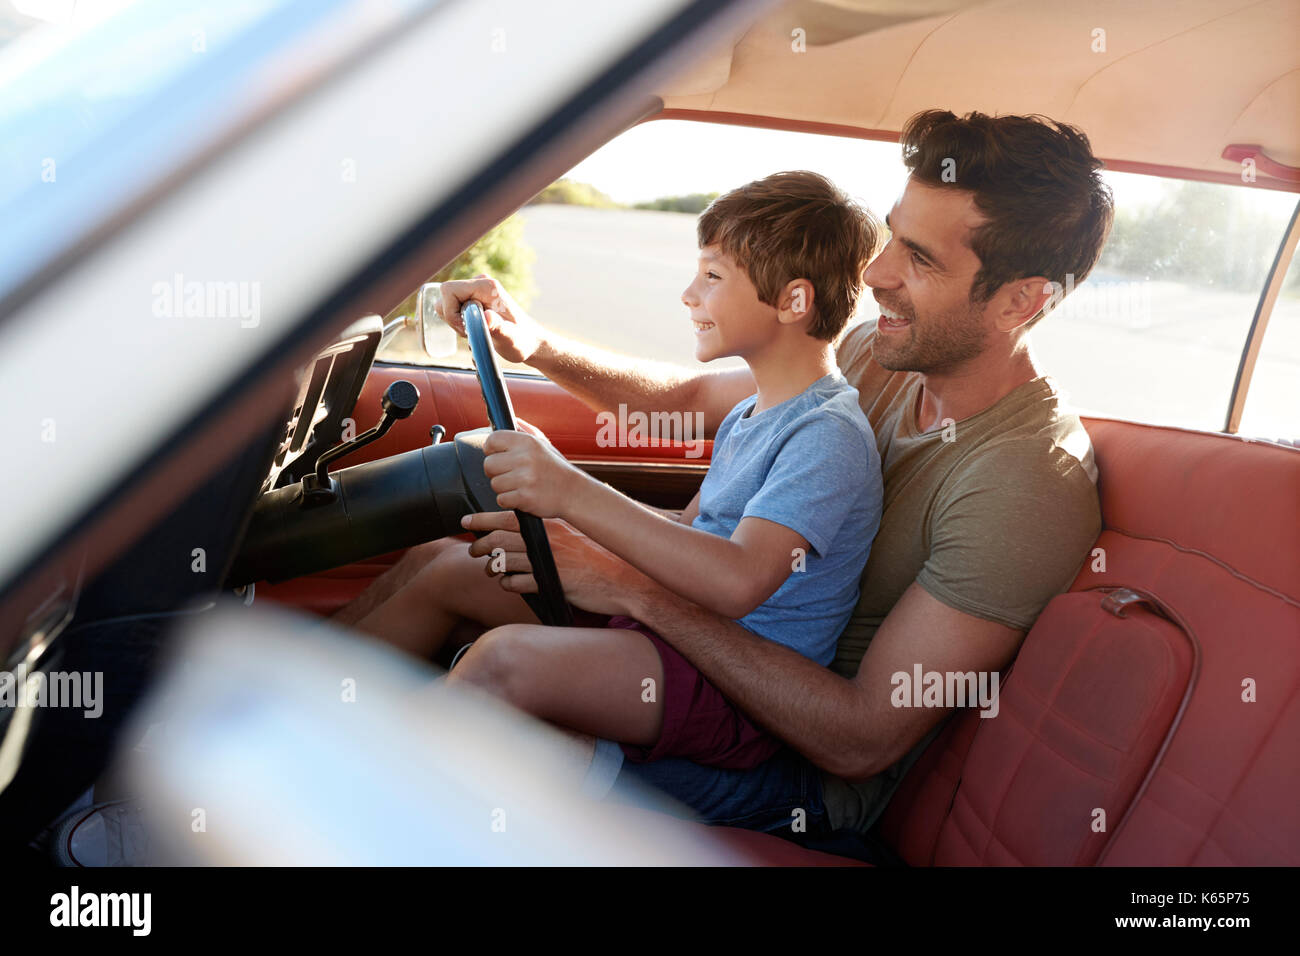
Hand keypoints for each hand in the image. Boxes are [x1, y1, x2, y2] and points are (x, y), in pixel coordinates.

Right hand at [436, 274, 545, 363]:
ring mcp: (475, 289)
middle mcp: (480, 282)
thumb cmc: (521, 340)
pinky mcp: (473, 297)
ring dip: (454, 320)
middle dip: (452, 317)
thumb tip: (487, 317)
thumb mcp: (510, 338)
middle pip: (445, 295)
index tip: (466, 328)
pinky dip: (457, 320)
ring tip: (474, 330)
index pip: (449, 290)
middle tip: (471, 331)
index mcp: (486, 286)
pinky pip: (452, 306)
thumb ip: (498, 327)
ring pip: (446, 302)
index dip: (450, 312)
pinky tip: (474, 328)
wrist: (528, 341)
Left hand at [462, 511, 651, 616]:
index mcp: (550, 525)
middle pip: (498, 539)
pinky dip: (508, 584)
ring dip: (491, 567)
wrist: (622, 579)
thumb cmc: (600, 557)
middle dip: (479, 545)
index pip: (507, 517)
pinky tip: (510, 584)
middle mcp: (545, 540)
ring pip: (503, 561)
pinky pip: (516, 584)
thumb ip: (553, 530)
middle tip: (473, 550)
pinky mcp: (548, 583)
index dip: (482, 519)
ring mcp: (546, 562)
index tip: (466, 520)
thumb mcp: (576, 535)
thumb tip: (530, 527)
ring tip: (490, 570)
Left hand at [481, 429, 584, 518]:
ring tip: (521, 486)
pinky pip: (501, 500)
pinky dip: (510, 501)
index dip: (491, 449)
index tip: (498, 455)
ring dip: (504, 488)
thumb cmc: (556, 469)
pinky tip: (523, 496)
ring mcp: (525, 478)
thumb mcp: (543, 444)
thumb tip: (505, 419)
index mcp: (528, 442)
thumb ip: (524, 430)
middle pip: (488, 464)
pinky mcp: (524, 497)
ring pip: (494, 484)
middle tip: (512, 475)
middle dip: (496, 472)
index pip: (492, 440)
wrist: (575, 493)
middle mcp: (525, 458)